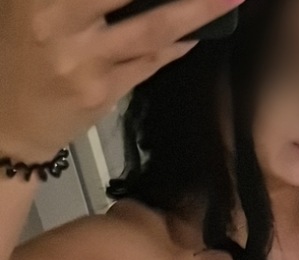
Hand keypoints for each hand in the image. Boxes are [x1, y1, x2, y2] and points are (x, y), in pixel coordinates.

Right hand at [0, 0, 240, 162]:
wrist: (6, 125)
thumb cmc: (13, 55)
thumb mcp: (28, 9)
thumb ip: (75, 1)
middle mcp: (56, 21)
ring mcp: (83, 61)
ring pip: (151, 30)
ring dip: (197, 12)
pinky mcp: (101, 94)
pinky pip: (147, 64)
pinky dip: (174, 47)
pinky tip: (196, 34)